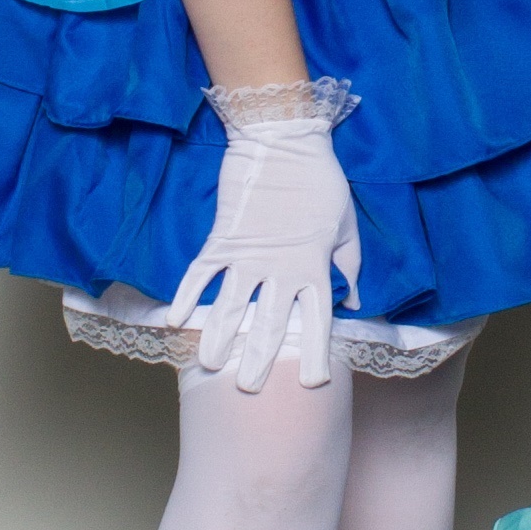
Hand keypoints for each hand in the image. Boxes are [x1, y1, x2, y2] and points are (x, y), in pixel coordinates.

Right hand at [162, 120, 361, 390]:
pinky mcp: (222, 237)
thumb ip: (347, 264)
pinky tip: (177, 321)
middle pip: (269, 323)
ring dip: (219, 338)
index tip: (310, 382)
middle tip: (249, 389)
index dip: (313, 352)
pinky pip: (201, 273)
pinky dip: (188, 296)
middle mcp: (280, 268)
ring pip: (231, 306)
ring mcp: (247, 254)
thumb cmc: (320, 181)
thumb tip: (353, 297)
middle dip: (259, 358)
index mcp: (314, 267)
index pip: (316, 320)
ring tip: (211, 365)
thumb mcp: (345, 224)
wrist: (282, 140)